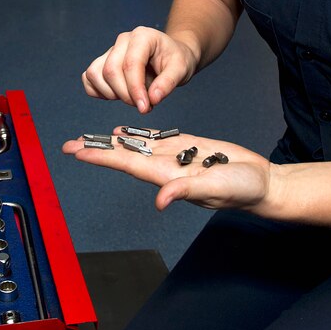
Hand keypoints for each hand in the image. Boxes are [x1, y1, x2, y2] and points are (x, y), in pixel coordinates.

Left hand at [62, 129, 271, 211]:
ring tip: (89, 137)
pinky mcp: (187, 146)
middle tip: (69, 144)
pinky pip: (155, 140)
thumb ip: (187, 191)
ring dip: (113, 141)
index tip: (77, 152)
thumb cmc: (241, 189)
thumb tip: (160, 200)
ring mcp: (175, 157)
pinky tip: (124, 129)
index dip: (101, 157)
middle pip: (124, 155)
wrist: (260, 182)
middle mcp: (165, 167)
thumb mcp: (214, 189)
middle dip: (97, 149)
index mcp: (167, 175)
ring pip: (137, 146)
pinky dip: (138, 133)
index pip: (127, 164)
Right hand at [81, 27, 197, 113]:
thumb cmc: (176, 59)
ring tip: (131, 98)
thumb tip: (152, 98)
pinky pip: (89, 78)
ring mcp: (110, 51)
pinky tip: (117, 95)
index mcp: (142, 37)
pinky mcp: (102, 62)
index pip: (130, 64)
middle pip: (110, 70)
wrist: (171, 56)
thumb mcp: (181, 70)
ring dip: (111, 93)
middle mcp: (123, 41)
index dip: (135, 89)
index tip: (144, 107)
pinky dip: (98, 91)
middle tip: (143, 105)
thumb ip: (168, 83)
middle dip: (125, 94)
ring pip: (95, 74)